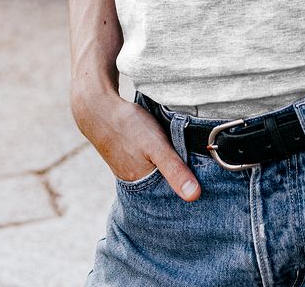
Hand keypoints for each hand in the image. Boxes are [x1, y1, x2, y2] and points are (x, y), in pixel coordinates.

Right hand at [71, 89, 201, 200]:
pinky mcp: (128, 154)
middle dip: (181, 182)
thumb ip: (175, 170)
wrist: (97, 108)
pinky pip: (149, 163)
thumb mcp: (157, 146)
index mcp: (142, 183)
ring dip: (171, 169)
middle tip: (204, 177)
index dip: (187, 191)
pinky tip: (169, 152)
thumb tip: (194, 196)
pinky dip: (160, 159)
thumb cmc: (129, 126)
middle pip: (164, 186)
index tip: (207, 192)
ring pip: (157, 173)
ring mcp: (130, 167)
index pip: (170, 197)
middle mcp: (135, 179)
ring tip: (190, 165)